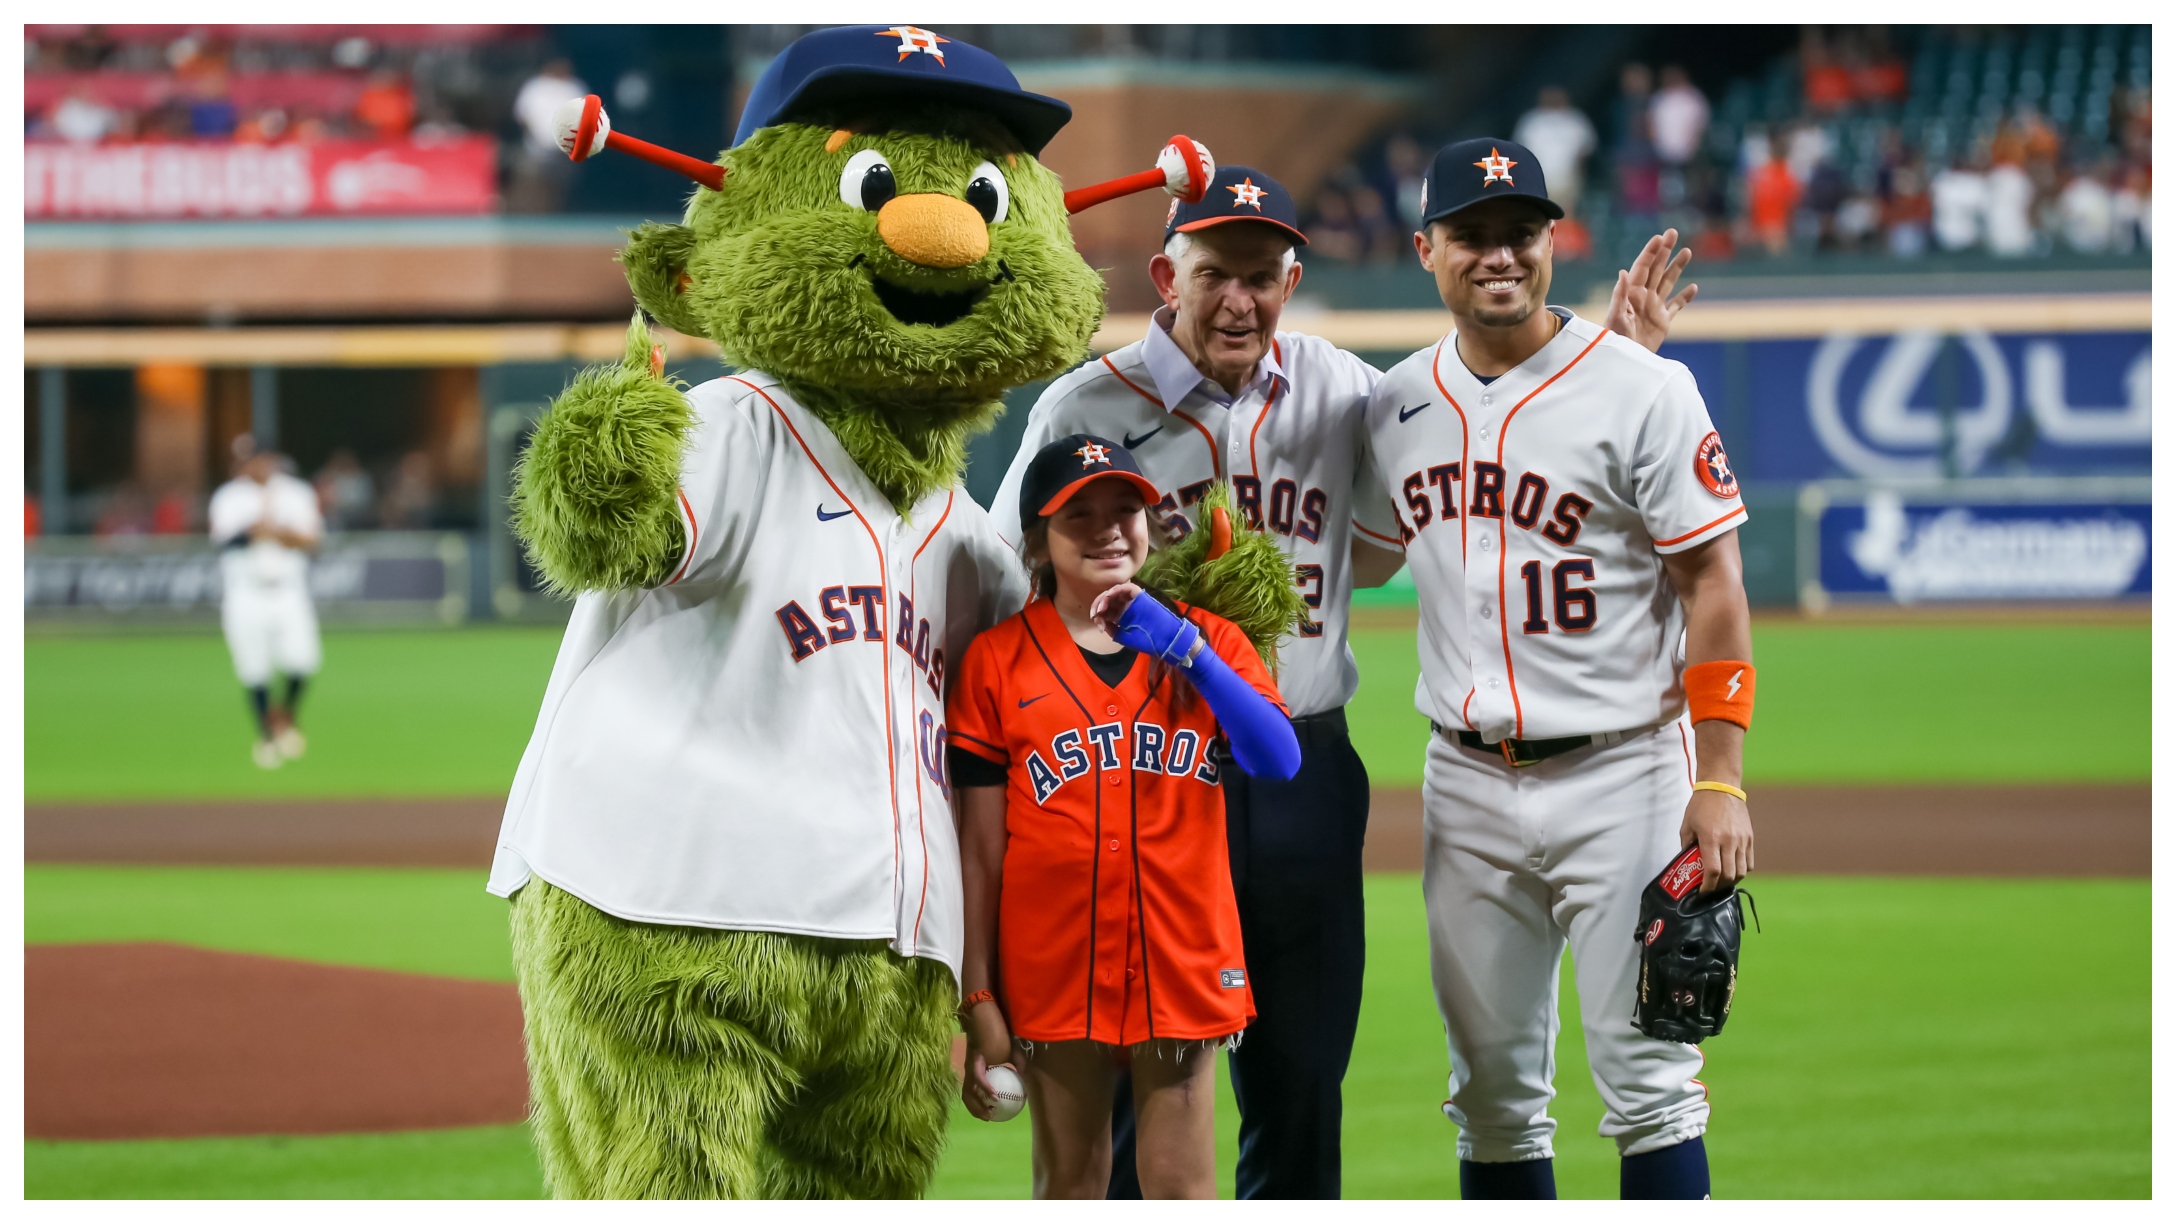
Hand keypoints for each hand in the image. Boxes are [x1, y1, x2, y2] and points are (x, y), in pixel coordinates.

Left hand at [960, 1001, 1014, 1120]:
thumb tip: (1024, 1076)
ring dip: (977, 1104)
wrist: (988, 1014)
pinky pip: (979, 1078)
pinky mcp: (975, 1059)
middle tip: (988, 1118)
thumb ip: (1016, 1064)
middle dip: (975, 1110)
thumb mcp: (1011, 1051)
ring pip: (969, 1090)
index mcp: (976, 1068)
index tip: (989, 1114)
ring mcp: (971, 1065)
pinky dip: (985, 1089)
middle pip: (966, 1095)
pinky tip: (994, 1096)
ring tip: (989, 1113)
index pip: (972, 1091)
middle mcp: (970, 1069)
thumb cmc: (998, 1030)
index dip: (977, 1105)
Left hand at [1088, 582, 1143, 638]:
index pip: (1105, 610)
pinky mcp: (1137, 594)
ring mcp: (1130, 599)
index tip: (1097, 623)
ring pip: (1113, 593)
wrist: (1162, 638)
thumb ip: (1110, 628)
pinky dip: (1114, 590)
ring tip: (1101, 608)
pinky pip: (1123, 587)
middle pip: (1107, 600)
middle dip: (1098, 605)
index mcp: (1121, 615)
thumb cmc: (1144, 639)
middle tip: (1095, 613)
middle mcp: (1124, 606)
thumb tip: (1099, 621)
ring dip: (1104, 598)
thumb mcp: (1123, 636)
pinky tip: (1108, 596)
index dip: (1098, 615)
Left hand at [1605, 229, 1696, 352]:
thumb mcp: (1616, 316)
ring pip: (1668, 282)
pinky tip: (1693, 287)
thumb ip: (1620, 294)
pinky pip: (1676, 305)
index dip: (1651, 252)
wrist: (1625, 360)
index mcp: (1632, 293)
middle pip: (1657, 269)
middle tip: (1673, 232)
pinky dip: (1685, 297)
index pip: (1643, 267)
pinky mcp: (1663, 321)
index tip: (1659, 237)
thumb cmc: (1615, 338)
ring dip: (1677, 267)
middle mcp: (1644, 297)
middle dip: (1665, 251)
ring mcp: (1654, 308)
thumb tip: (1623, 272)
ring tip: (1687, 251)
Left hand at [1678, 787, 1752, 891]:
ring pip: (1742, 872)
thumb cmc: (1701, 806)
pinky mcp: (1750, 838)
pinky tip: (1733, 869)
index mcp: (1710, 838)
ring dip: (1732, 880)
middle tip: (1711, 888)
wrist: (1721, 787)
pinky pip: (1749, 862)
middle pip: (1729, 876)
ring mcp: (1742, 840)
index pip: (1712, 871)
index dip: (1707, 887)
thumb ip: (1687, 847)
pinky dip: (1742, 870)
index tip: (1702, 892)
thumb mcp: (1687, 826)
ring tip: (1722, 880)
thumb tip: (1687, 865)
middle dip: (1718, 887)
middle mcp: (1729, 841)